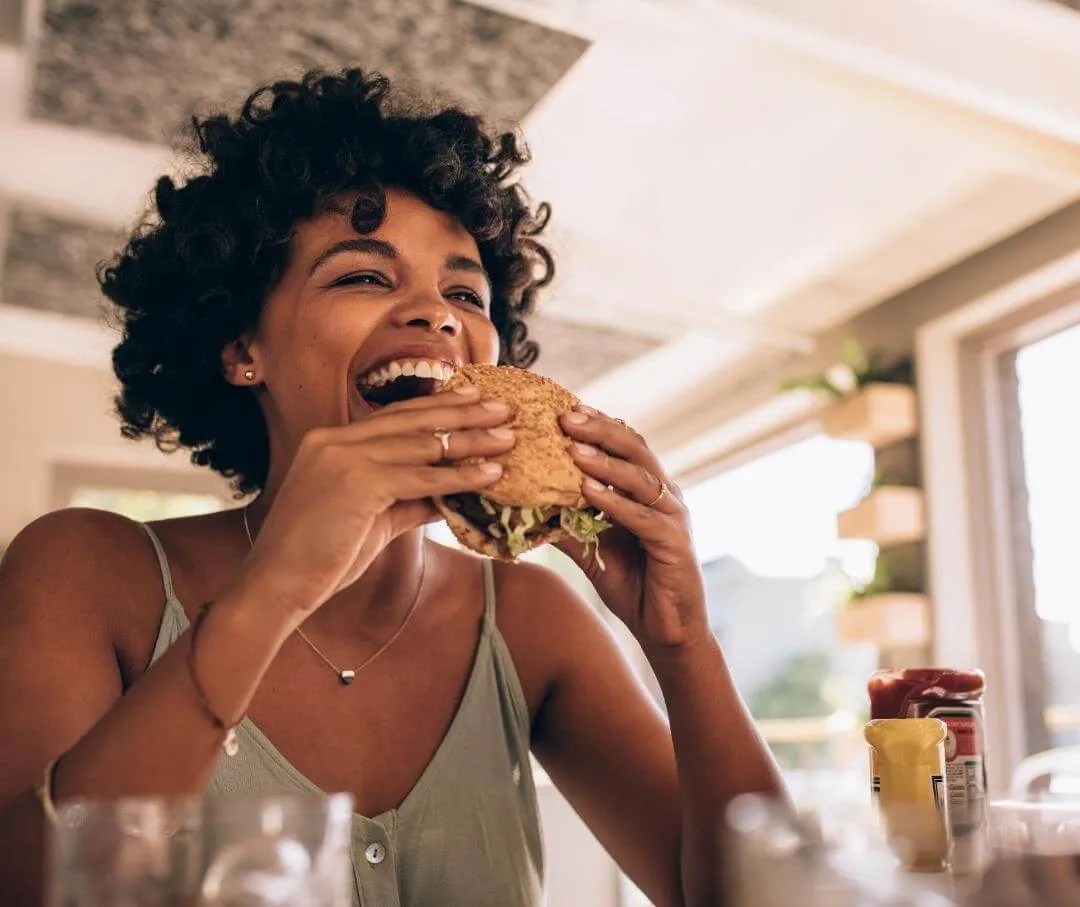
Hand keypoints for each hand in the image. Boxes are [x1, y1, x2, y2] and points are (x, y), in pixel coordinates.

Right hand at [233, 387, 513, 623]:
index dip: (437, 407)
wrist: (277, 586)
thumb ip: (407, 500)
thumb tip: (448, 496)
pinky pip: (422, 477)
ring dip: (472, 441)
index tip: (474, 400)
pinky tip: (490, 474)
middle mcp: (335, 440)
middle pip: (413, 420)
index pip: (395, 416)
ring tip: (509, 438)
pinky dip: (460, 476)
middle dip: (463, 412)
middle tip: (503, 407)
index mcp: (331, 441)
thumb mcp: (371, 520)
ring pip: (423, 444)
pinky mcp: (357, 483)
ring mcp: (344, 458)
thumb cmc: (320, 558)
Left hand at [557, 406, 709, 651]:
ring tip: (573, 448)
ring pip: (639, 477)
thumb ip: (567, 523)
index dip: (597, 424)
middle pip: (635, 448)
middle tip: (566, 416)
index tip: (563, 408)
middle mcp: (665, 495)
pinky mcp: (674, 543)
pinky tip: (588, 490)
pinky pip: (642, 516)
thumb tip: (525, 504)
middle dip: (600, 430)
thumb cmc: (632, 584)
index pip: (625, 444)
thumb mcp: (591, 548)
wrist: (666, 630)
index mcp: (649, 489)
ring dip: (604, 461)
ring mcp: (674, 517)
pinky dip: (614, 501)